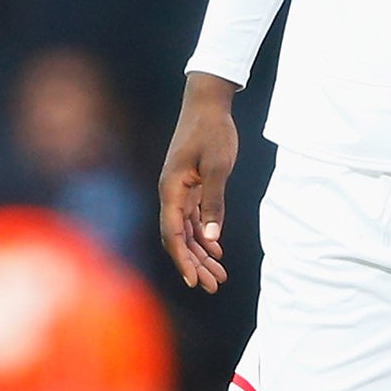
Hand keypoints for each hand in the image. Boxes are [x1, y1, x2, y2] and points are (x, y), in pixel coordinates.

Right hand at [158, 73, 240, 292]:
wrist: (207, 103)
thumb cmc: (212, 131)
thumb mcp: (218, 166)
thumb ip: (214, 201)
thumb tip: (212, 237)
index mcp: (171, 189)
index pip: (172, 233)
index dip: (183, 259)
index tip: (194, 281)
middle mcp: (170, 193)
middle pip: (178, 237)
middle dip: (195, 263)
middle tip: (214, 286)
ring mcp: (179, 190)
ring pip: (186, 231)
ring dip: (201, 254)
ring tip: (219, 276)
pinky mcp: (189, 186)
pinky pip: (193, 218)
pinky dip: (204, 236)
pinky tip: (216, 251)